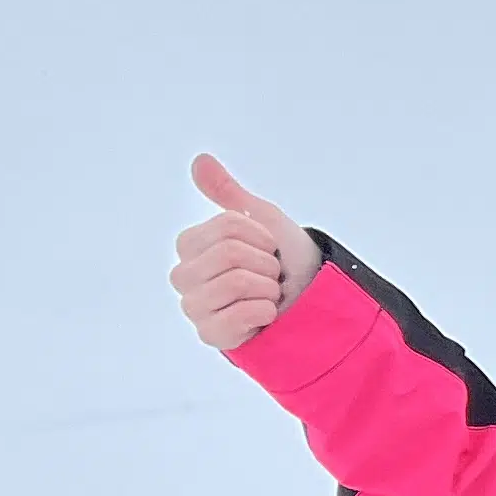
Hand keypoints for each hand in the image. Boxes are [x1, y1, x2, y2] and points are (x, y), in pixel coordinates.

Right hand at [171, 153, 322, 348]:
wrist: (311, 298)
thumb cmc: (284, 258)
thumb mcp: (261, 218)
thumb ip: (228, 192)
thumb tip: (200, 160)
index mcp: (191, 245)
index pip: (227, 228)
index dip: (260, 236)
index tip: (268, 247)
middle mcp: (184, 276)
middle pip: (229, 254)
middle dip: (265, 263)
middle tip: (270, 273)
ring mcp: (195, 307)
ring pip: (234, 283)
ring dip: (267, 288)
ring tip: (268, 293)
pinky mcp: (210, 335)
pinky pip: (236, 316)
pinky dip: (263, 312)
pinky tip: (264, 315)